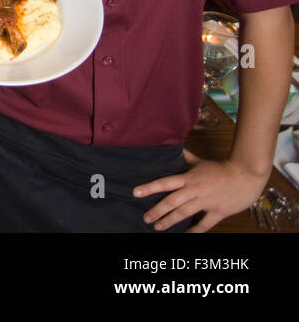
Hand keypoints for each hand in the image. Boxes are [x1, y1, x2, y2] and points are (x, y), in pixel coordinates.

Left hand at [134, 149, 269, 231]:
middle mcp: (195, 190)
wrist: (246, 175)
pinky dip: (196, 230)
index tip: (136, 193)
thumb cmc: (221, 168)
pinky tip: (186, 234)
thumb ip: (185, 157)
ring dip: (170, 221)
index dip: (150, 187)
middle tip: (146, 218)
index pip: (165, 182)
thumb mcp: (200, 161)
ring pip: (185, 213)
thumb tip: (172, 147)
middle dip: (157, 211)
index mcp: (189, 177)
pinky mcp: (219, 211)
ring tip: (158, 227)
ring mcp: (207, 201)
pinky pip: (205, 224)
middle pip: (172, 201)